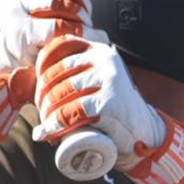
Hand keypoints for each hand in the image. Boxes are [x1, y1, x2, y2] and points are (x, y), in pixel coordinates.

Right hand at [0, 0, 106, 74]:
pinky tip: (82, 36)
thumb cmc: (31, 27)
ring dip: (82, 17)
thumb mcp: (48, 2)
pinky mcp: (22, 33)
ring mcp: (15, 9)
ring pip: (63, 3)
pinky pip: (60, 25)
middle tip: (87, 13)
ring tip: (84, 26)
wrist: (10, 59)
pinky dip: (77, 31)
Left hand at [32, 35, 166, 168]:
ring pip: (60, 93)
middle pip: (55, 74)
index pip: (58, 49)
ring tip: (45, 127)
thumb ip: (81, 72)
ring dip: (45, 113)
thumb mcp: (100, 82)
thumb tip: (38, 77)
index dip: (40, 68)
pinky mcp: (108, 103)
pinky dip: (54, 125)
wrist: (145, 133)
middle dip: (41, 97)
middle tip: (42, 115)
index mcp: (99, 51)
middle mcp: (104, 60)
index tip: (38, 90)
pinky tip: (46, 134)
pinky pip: (71, 112)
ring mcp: (108, 80)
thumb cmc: (115, 110)